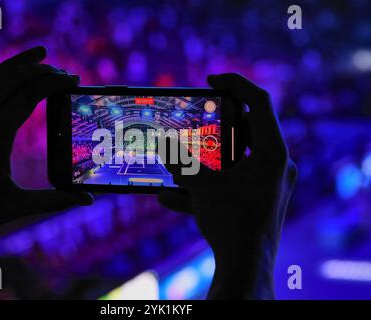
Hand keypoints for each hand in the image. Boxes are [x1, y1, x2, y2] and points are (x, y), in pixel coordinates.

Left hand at [0, 46, 91, 255]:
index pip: (29, 95)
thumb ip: (54, 201)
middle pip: (11, 80)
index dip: (54, 83)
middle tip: (63, 72)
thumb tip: (87, 200)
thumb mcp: (15, 207)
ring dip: (14, 63)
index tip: (73, 80)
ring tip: (39, 54)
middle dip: (41, 70)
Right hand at [158, 73, 296, 298]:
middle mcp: (276, 164)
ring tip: (179, 161)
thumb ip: (179, 162)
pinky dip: (207, 185)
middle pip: (249, 129)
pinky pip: (233, 183)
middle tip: (198, 117)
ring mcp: (269, 183)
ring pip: (238, 158)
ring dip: (208, 158)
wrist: (245, 268)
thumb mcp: (200, 186)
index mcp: (272, 152)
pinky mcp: (259, 200)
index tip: (212, 80)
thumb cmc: (230, 223)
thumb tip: (159, 143)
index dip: (236, 84)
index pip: (260, 102)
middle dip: (218, 124)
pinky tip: (170, 198)